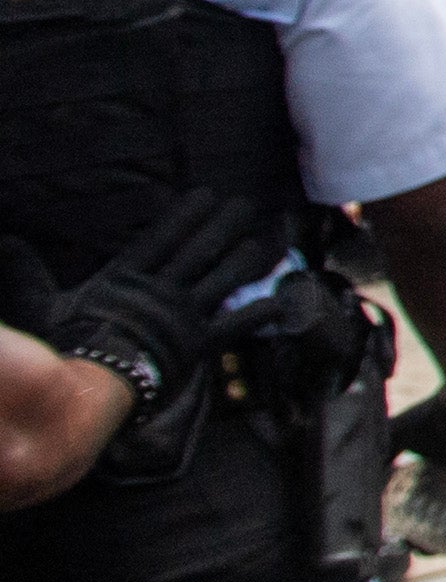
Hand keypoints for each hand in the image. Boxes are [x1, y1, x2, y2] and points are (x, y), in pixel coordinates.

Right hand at [33, 192, 272, 399]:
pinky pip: (236, 324)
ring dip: (246, 258)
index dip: (186, 214)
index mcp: (127, 278)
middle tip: (246, 204)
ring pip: (224, 279)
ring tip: (265, 241)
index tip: (206, 194)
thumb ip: (29, 271)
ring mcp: (184, 316)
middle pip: (199, 250)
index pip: (162, 237)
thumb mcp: (44, 303)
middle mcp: (161, 291)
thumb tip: (5, 242)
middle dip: (225, 225)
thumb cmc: (68, 346)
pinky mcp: (200, 344)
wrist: (89, 387)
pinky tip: (282, 299)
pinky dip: (261, 311)